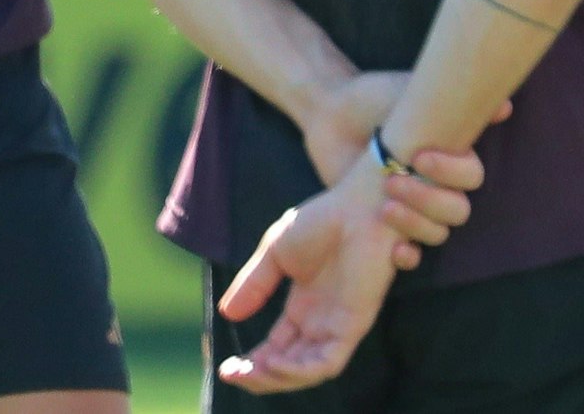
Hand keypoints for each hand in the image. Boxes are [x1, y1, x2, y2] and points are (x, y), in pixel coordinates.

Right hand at [215, 155, 402, 393]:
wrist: (356, 206)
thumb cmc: (320, 222)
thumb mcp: (274, 254)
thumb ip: (254, 284)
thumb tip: (227, 314)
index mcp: (303, 309)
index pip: (277, 349)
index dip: (252, 362)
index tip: (226, 368)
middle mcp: (321, 324)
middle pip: (290, 366)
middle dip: (261, 377)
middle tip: (233, 375)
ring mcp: (338, 326)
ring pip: (309, 372)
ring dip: (279, 378)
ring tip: (251, 371)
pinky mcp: (354, 324)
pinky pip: (328, 361)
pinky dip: (302, 370)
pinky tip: (275, 362)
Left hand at [296, 70, 506, 248]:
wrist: (330, 113)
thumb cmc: (375, 97)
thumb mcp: (408, 91)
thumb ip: (449, 99)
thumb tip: (505, 108)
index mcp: (450, 156)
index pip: (471, 176)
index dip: (452, 171)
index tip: (419, 156)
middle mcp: (438, 185)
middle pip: (457, 210)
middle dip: (428, 199)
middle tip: (392, 181)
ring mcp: (415, 207)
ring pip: (437, 232)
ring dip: (416, 225)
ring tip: (384, 207)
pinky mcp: (389, 225)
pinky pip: (411, 253)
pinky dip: (408, 256)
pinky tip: (396, 250)